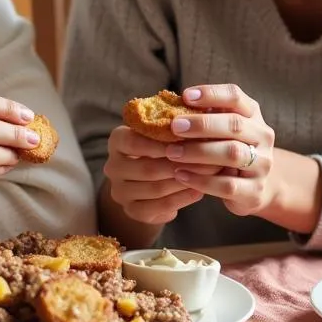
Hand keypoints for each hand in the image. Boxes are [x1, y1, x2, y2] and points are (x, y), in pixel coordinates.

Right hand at [103, 124, 219, 226]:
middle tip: (208, 159)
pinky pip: (158, 207)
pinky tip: (199, 191)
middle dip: (180, 164)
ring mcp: (120, 191)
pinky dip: (181, 199)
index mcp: (117, 141)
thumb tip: (207, 111)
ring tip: (208, 174)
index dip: (159, 143)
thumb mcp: (162, 133)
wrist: (148, 182)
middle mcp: (113, 166)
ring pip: (155, 189)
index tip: (185, 141)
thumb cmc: (161, 148)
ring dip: (184, 181)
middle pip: (146, 167)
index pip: (133, 141)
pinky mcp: (131, 211)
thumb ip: (176, 124)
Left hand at [165, 83, 275, 216]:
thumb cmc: (227, 149)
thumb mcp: (221, 130)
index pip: (235, 96)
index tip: (185, 96)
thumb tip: (169, 108)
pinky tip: (180, 175)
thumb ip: (203, 117)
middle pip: (235, 124)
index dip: (211, 94)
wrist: (254, 187)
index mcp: (252, 114)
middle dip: (202, 124)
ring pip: (232, 154)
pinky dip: (201, 180)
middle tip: (174, 126)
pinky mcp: (255, 191)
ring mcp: (262, 164)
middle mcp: (262, 136)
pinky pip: (227, 185)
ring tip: (172, 153)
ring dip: (199, 152)